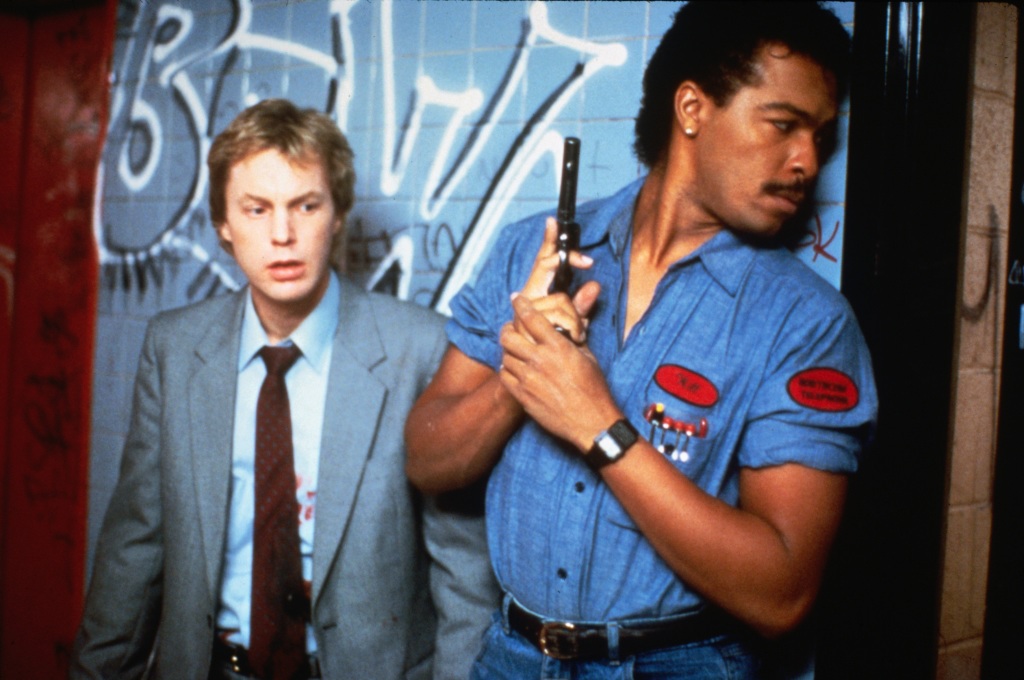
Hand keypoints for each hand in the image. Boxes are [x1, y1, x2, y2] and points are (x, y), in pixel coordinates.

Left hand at [499, 294, 621, 450]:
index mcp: (557, 347)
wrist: (591, 422)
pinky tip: (515, 369)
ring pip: (504, 356)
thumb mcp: (588, 357)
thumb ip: (572, 339)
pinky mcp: (522, 396)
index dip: (520, 304)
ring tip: (515, 351)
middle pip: (508, 336)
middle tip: (511, 328)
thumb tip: (564, 326)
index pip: (531, 317)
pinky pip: (504, 376)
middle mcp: (539, 360)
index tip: (516, 299)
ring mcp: (528, 379)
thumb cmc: (594, 389)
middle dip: (507, 329)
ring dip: (509, 351)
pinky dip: (507, 370)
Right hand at [516, 216, 599, 342]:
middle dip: (576, 306)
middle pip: (559, 286)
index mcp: (536, 291)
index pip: (542, 260)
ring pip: (559, 303)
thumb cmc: (554, 346)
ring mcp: (521, 313)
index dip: (548, 240)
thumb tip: (595, 285)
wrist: (536, 374)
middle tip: (582, 325)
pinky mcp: (522, 327)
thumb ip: (582, 305)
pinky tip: (572, 339)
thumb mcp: (573, 323)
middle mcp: (526, 298)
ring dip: (575, 320)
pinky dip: (570, 330)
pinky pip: (555, 320)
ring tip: (577, 336)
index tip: (553, 221)